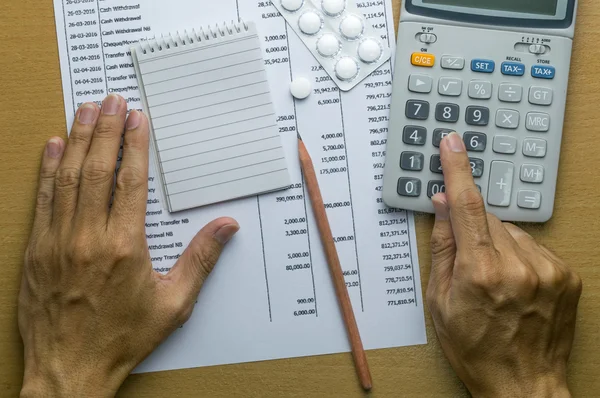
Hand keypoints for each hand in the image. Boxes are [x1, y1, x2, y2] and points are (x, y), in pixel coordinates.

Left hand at [19, 94, 238, 396]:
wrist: (69, 370)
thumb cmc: (123, 338)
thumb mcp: (173, 303)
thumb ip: (201, 259)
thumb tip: (227, 227)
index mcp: (125, 246)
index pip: (131, 181)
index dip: (135, 145)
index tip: (137, 119)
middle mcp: (88, 236)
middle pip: (98, 169)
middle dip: (106, 130)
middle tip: (112, 100)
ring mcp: (57, 241)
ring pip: (68, 178)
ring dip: (77, 140)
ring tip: (86, 110)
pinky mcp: (36, 250)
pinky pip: (43, 200)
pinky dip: (48, 170)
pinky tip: (53, 147)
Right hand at [427, 132, 581, 397]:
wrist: (522, 385)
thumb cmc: (475, 349)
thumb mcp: (439, 301)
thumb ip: (442, 247)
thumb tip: (442, 206)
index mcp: (480, 273)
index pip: (466, 207)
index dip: (457, 171)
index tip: (453, 144)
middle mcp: (518, 266)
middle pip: (488, 218)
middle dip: (472, 229)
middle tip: (467, 260)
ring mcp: (548, 270)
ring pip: (511, 232)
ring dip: (497, 244)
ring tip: (493, 281)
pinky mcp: (566, 274)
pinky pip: (533, 246)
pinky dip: (519, 255)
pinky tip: (514, 283)